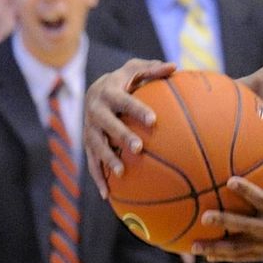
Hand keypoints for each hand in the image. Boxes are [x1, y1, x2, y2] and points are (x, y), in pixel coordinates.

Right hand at [83, 58, 175, 196]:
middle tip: (138, 148)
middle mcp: (95, 110)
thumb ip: (153, 70)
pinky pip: (91, 163)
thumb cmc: (124, 81)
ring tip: (121, 173)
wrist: (95, 91)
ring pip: (96, 145)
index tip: (154, 120)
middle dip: (121, 135)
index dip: (137, 109)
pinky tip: (108, 196)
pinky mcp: (88, 144)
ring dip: (107, 159)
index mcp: (108, 92)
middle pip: (107, 124)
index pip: (123, 100)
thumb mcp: (135, 71)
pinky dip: (98, 179)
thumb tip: (175, 66)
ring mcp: (89, 129)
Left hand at [197, 135, 262, 262]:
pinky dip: (226, 257)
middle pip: (244, 225)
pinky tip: (209, 256)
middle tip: (204, 217)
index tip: (228, 182)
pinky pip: (243, 256)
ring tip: (195, 246)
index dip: (245, 190)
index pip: (260, 197)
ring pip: (239, 247)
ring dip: (217, 247)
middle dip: (224, 221)